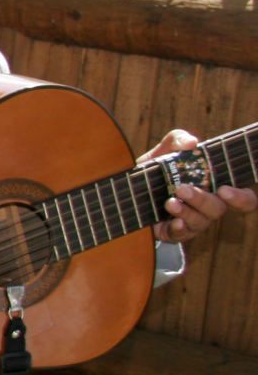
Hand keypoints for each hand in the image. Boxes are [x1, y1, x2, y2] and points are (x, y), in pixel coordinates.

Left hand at [143, 130, 257, 241]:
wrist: (130, 187)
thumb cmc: (158, 168)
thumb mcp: (166, 150)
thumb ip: (179, 140)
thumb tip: (192, 142)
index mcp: (216, 187)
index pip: (244, 198)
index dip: (242, 197)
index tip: (225, 189)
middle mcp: (209, 206)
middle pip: (218, 209)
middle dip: (202, 200)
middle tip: (182, 188)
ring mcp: (194, 221)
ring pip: (200, 221)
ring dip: (185, 211)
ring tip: (169, 201)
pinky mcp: (175, 232)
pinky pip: (182, 234)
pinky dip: (178, 227)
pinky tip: (173, 221)